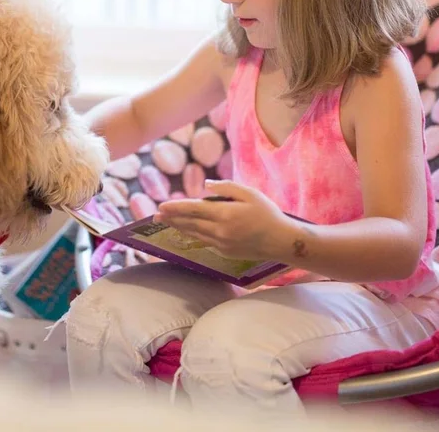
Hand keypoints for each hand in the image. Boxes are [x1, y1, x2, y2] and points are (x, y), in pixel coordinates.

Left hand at [153, 180, 293, 260]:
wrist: (282, 241)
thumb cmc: (268, 213)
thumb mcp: (249, 193)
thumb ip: (226, 188)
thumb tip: (206, 186)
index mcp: (224, 214)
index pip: (193, 210)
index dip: (175, 208)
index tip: (161, 207)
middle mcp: (219, 231)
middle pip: (189, 223)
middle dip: (171, 219)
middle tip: (155, 216)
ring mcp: (222, 244)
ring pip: (194, 234)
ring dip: (179, 227)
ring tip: (166, 223)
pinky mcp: (225, 252)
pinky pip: (204, 242)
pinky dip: (193, 235)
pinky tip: (186, 231)